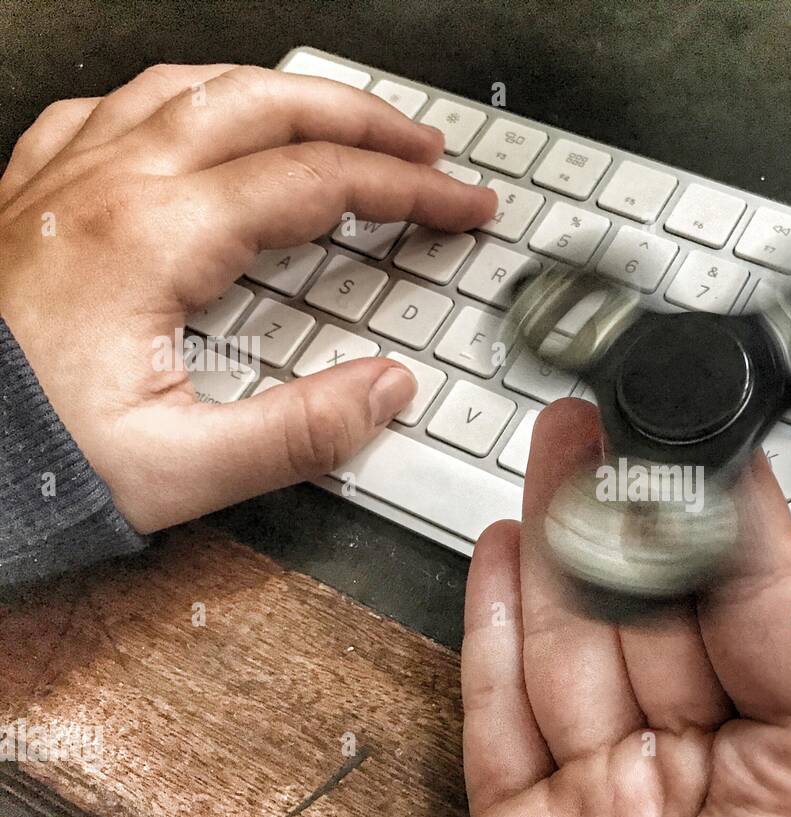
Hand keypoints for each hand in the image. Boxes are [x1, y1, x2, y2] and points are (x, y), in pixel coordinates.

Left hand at [0, 64, 495, 531]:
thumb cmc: (25, 459)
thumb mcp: (179, 471)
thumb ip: (299, 432)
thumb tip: (387, 389)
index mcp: (150, 238)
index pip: (318, 183)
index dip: (410, 189)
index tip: (462, 205)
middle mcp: (106, 185)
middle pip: (264, 106)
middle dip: (363, 118)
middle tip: (424, 146)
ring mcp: (62, 179)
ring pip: (192, 86)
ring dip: (281, 95)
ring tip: (335, 117)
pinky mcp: (32, 194)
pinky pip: (113, 108)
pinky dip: (181, 101)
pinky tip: (198, 122)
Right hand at [436, 400, 790, 816]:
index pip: (780, 628)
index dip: (744, 531)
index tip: (723, 444)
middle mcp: (716, 801)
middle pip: (668, 624)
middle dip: (638, 516)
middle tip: (615, 421)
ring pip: (582, 655)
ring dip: (565, 550)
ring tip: (558, 454)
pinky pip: (503, 725)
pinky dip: (496, 640)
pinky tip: (508, 560)